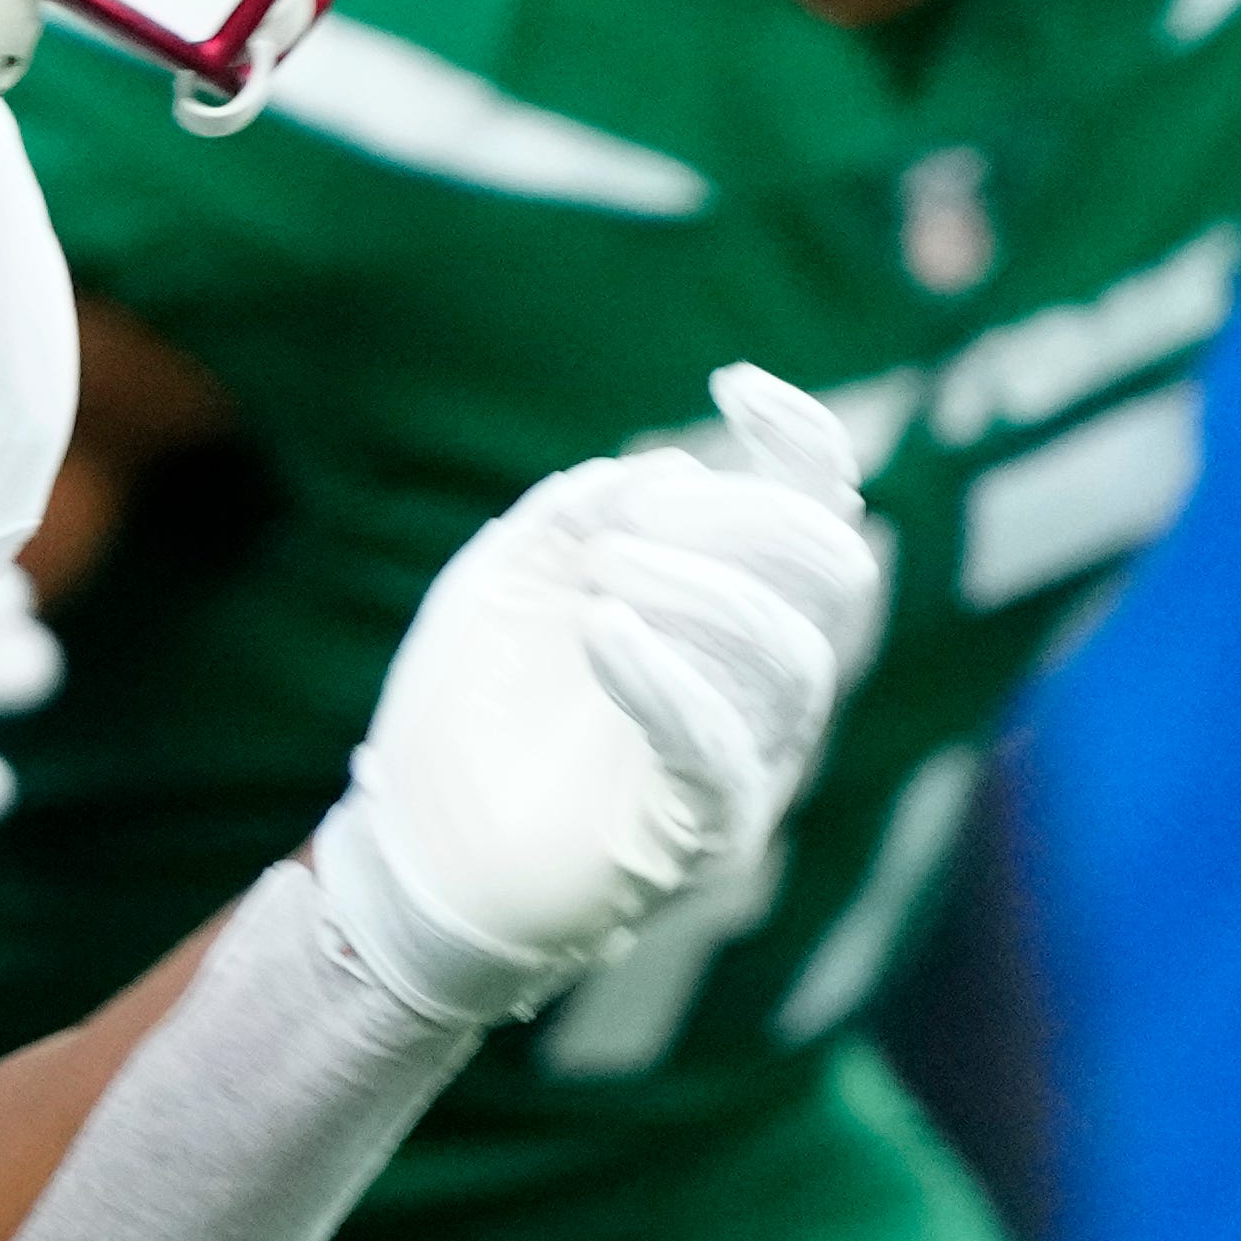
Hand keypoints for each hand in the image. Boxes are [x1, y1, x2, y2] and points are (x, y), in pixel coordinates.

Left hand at [309, 364, 878, 1025]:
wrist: (409, 853)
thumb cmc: (462, 716)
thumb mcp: (502, 584)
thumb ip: (575, 517)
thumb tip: (666, 472)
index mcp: (724, 613)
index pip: (814, 516)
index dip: (799, 442)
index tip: (734, 387)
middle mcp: (757, 684)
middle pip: (830, 575)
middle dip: (741, 522)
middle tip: (618, 533)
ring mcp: (744, 762)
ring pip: (795, 655)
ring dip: (700, 592)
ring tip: (600, 584)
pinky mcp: (704, 835)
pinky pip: (727, 749)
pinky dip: (671, 678)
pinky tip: (605, 633)